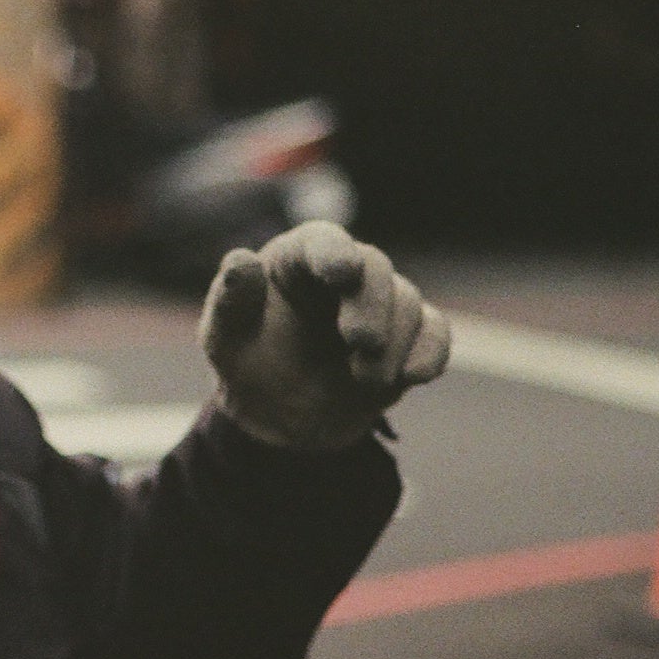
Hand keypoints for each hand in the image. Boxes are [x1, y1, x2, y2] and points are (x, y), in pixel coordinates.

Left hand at [199, 223, 449, 450]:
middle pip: (375, 268)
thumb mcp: (225, 338)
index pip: (322, 241)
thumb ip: (230, 302)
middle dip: (372, 304)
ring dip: (393, 342)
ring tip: (364, 379)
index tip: (343, 273)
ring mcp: (380, 304)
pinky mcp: (407, 338)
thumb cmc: (247, 364)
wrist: (280, 418)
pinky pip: (434, 332)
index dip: (334, 253)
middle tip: (360, 341)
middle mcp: (344, 273)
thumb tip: (240, 261)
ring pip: (407, 301)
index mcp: (297, 260)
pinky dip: (430, 352)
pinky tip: (413, 377)